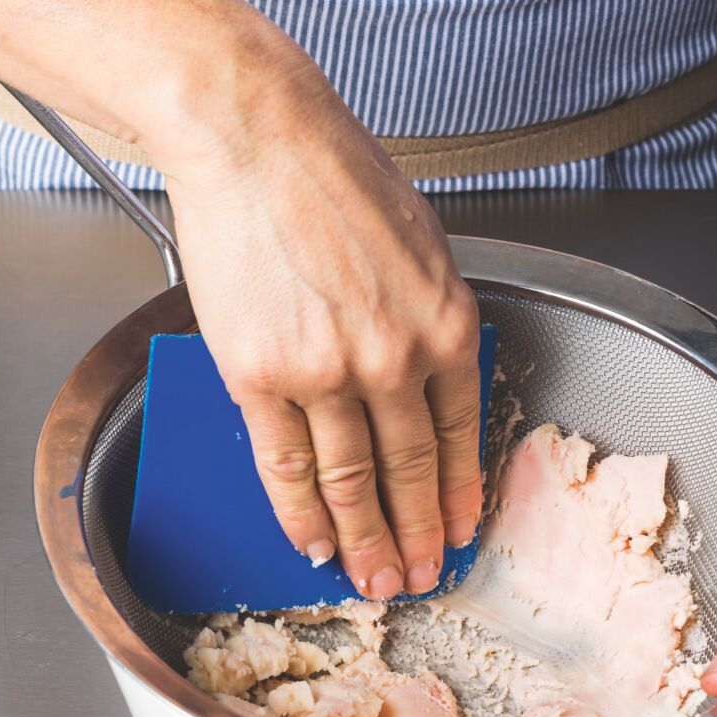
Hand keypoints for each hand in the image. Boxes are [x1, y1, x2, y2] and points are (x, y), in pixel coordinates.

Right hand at [160, 40, 481, 601]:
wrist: (255, 136)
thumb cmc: (334, 173)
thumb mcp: (421, 244)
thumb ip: (430, 318)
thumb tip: (426, 375)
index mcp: (447, 323)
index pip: (461, 433)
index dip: (460, 491)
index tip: (462, 528)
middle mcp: (394, 357)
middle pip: (410, 469)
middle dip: (417, 533)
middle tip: (420, 575)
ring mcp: (327, 373)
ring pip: (351, 480)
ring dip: (365, 539)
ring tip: (374, 580)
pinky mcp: (260, 376)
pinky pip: (286, 464)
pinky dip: (300, 512)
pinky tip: (314, 543)